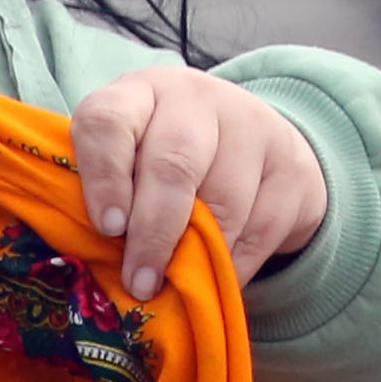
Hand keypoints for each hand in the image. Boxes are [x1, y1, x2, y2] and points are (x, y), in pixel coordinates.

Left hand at [69, 66, 327, 301]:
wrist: (242, 139)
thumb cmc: (153, 162)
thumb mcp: (121, 164)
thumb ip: (101, 199)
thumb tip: (90, 264)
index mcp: (135, 95)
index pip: (109, 122)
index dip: (105, 178)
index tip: (108, 228)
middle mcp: (194, 98)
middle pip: (174, 165)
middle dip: (154, 233)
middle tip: (140, 282)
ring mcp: (250, 125)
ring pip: (224, 201)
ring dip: (196, 254)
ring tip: (173, 286)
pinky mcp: (290, 163)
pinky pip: (261, 227)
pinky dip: (234, 263)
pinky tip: (213, 276)